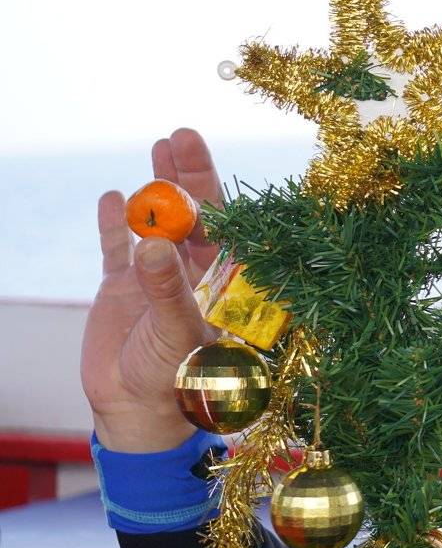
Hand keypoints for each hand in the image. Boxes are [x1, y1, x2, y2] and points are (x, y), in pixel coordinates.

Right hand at [81, 129, 223, 452]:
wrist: (136, 412)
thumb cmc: (178, 379)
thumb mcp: (178, 332)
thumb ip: (166, 289)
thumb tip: (152, 242)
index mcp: (223, 280)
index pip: (226, 224)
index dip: (215, 187)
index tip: (205, 154)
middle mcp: (195, 272)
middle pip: (196, 213)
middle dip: (189, 175)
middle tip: (181, 135)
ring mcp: (159, 277)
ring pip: (159, 222)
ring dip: (158, 188)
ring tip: (159, 148)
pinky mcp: (123, 289)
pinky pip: (117, 247)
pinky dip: (113, 223)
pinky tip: (109, 197)